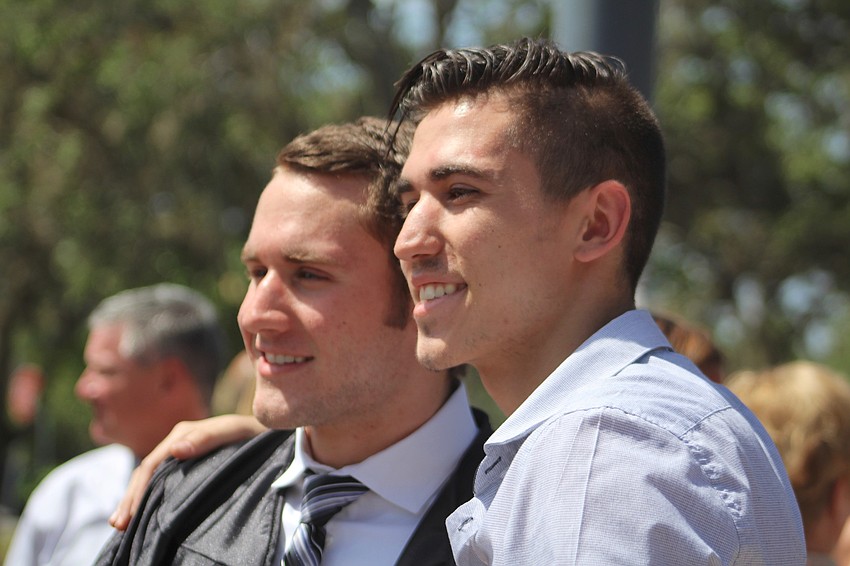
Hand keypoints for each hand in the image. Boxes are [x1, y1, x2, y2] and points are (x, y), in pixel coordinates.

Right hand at [109, 415, 266, 530]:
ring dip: (135, 501)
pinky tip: (142, 515)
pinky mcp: (188, 468)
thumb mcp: (233, 431)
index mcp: (183, 434)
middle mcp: (177, 444)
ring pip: (151, 480)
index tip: (130, 514)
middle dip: (130, 499)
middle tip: (118, 525)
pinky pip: (163, 483)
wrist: (268, 436)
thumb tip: (176, 450)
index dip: (138, 490)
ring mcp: (181, 456)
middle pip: (145, 473)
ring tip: (121, 526)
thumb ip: (207, 438)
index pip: (151, 464)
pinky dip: (149, 499)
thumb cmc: (253, 433)